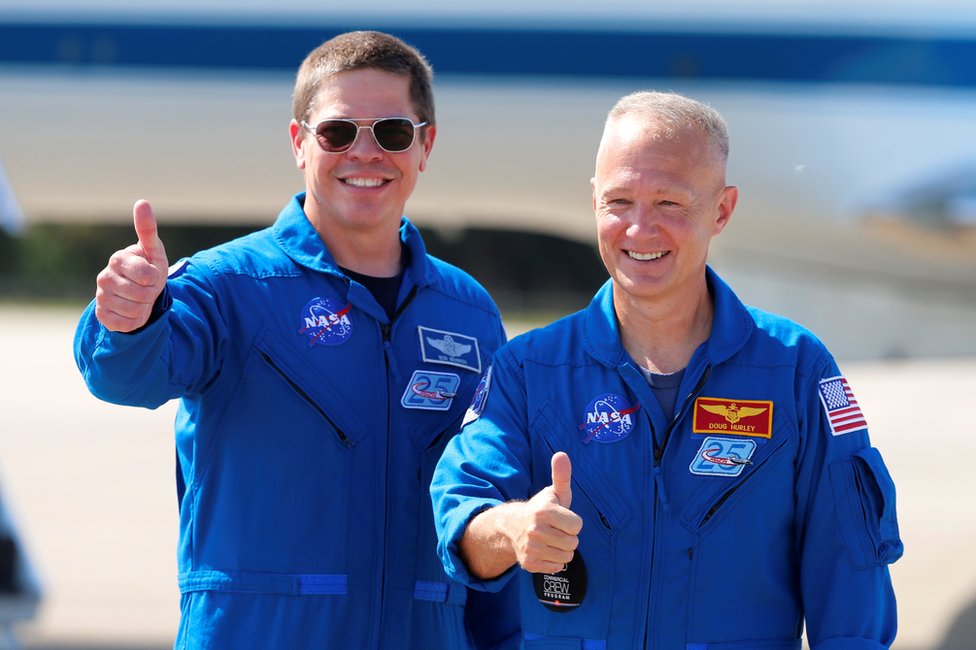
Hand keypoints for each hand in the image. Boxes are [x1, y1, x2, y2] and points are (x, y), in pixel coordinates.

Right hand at [94, 200, 169, 331]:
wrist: (138, 295)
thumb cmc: (148, 269)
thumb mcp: (154, 251)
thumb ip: (148, 229)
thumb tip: (142, 202)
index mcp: (118, 259)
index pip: (147, 274)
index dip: (156, 277)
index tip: (151, 273)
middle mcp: (104, 277)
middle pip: (142, 294)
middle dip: (151, 293)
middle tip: (147, 288)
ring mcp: (101, 297)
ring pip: (135, 310)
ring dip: (144, 307)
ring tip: (139, 299)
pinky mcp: (102, 316)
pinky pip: (126, 324)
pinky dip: (135, 320)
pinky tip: (131, 311)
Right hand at [509, 452, 582, 573]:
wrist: (514, 526)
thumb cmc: (542, 509)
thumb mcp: (554, 492)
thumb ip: (561, 475)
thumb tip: (561, 454)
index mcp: (544, 511)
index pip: (577, 526)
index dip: (572, 522)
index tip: (561, 518)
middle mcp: (535, 530)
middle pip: (573, 543)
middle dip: (567, 537)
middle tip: (555, 530)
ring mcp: (531, 548)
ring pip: (566, 556)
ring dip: (562, 550)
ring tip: (551, 540)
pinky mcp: (529, 563)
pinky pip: (556, 567)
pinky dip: (554, 561)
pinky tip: (545, 551)